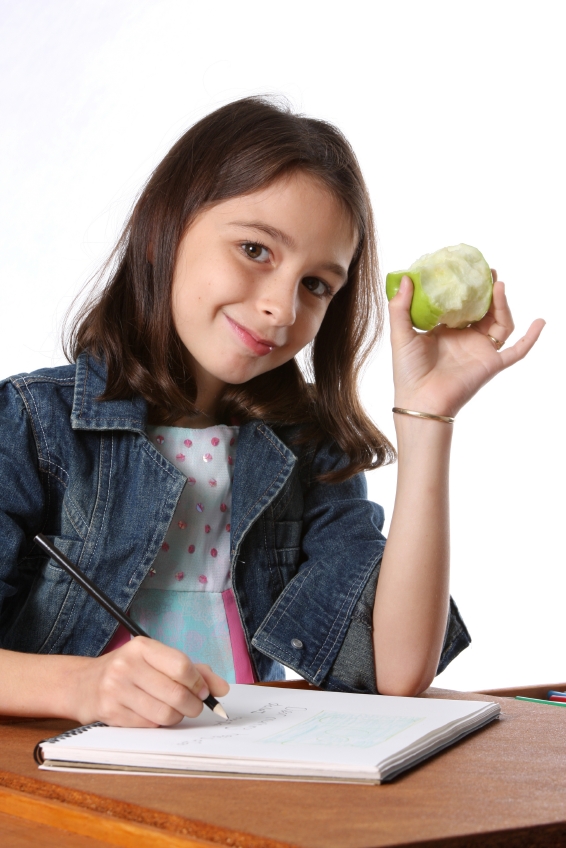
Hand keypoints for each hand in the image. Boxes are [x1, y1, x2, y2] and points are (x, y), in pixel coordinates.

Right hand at [70, 637, 228, 726]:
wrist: (83, 684)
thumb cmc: (129, 671)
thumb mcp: (156, 660)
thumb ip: (192, 670)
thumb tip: (221, 688)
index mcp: (142, 647)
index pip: (181, 665)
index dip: (199, 682)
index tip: (204, 691)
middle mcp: (126, 665)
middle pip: (176, 693)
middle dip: (193, 704)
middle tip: (195, 706)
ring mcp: (116, 690)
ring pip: (164, 713)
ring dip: (177, 717)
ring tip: (175, 711)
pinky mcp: (110, 713)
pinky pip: (149, 725)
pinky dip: (159, 724)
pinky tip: (154, 715)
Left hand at [388, 272, 544, 416]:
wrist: (420, 399)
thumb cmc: (408, 371)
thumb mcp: (401, 333)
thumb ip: (400, 307)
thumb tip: (406, 278)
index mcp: (446, 331)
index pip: (461, 304)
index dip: (467, 288)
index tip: (468, 269)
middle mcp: (466, 339)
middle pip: (485, 310)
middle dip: (488, 291)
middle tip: (488, 271)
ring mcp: (480, 351)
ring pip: (501, 324)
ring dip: (503, 305)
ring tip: (498, 286)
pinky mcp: (492, 364)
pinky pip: (517, 351)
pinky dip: (531, 338)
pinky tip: (540, 321)